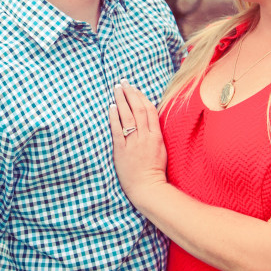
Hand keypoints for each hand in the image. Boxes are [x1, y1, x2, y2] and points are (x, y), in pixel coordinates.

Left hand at [109, 79, 168, 206]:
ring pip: (128, 116)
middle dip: (130, 93)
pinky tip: (111, 107)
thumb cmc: (154, 171)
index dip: (142, 97)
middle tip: (123, 82)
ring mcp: (133, 143)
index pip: (149, 110)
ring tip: (116, 89)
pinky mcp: (121, 150)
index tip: (135, 88)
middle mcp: (145, 137)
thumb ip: (154, 134)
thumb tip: (148, 120)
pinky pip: (117, 130)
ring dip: (121, 100)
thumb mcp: (160, 149)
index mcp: (156, 136)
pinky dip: (114, 117)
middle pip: (138, 109)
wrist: (148, 188)